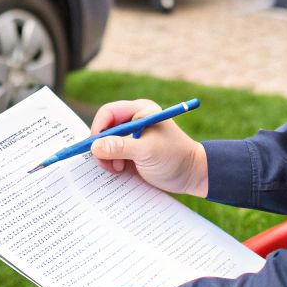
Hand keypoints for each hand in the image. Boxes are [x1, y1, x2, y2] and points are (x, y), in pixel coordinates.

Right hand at [86, 99, 208, 195]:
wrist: (192, 175)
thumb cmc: (174, 157)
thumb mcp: (146, 151)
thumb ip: (120, 147)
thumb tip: (95, 147)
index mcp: (140, 111)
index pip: (109, 112)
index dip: (98, 128)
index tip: (95, 146)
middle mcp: (134, 121)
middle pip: (105, 128)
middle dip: (102, 146)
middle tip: (105, 162)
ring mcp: (133, 137)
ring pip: (106, 144)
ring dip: (107, 157)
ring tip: (118, 168)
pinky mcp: (132, 152)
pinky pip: (113, 155)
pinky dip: (112, 163)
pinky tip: (121, 170)